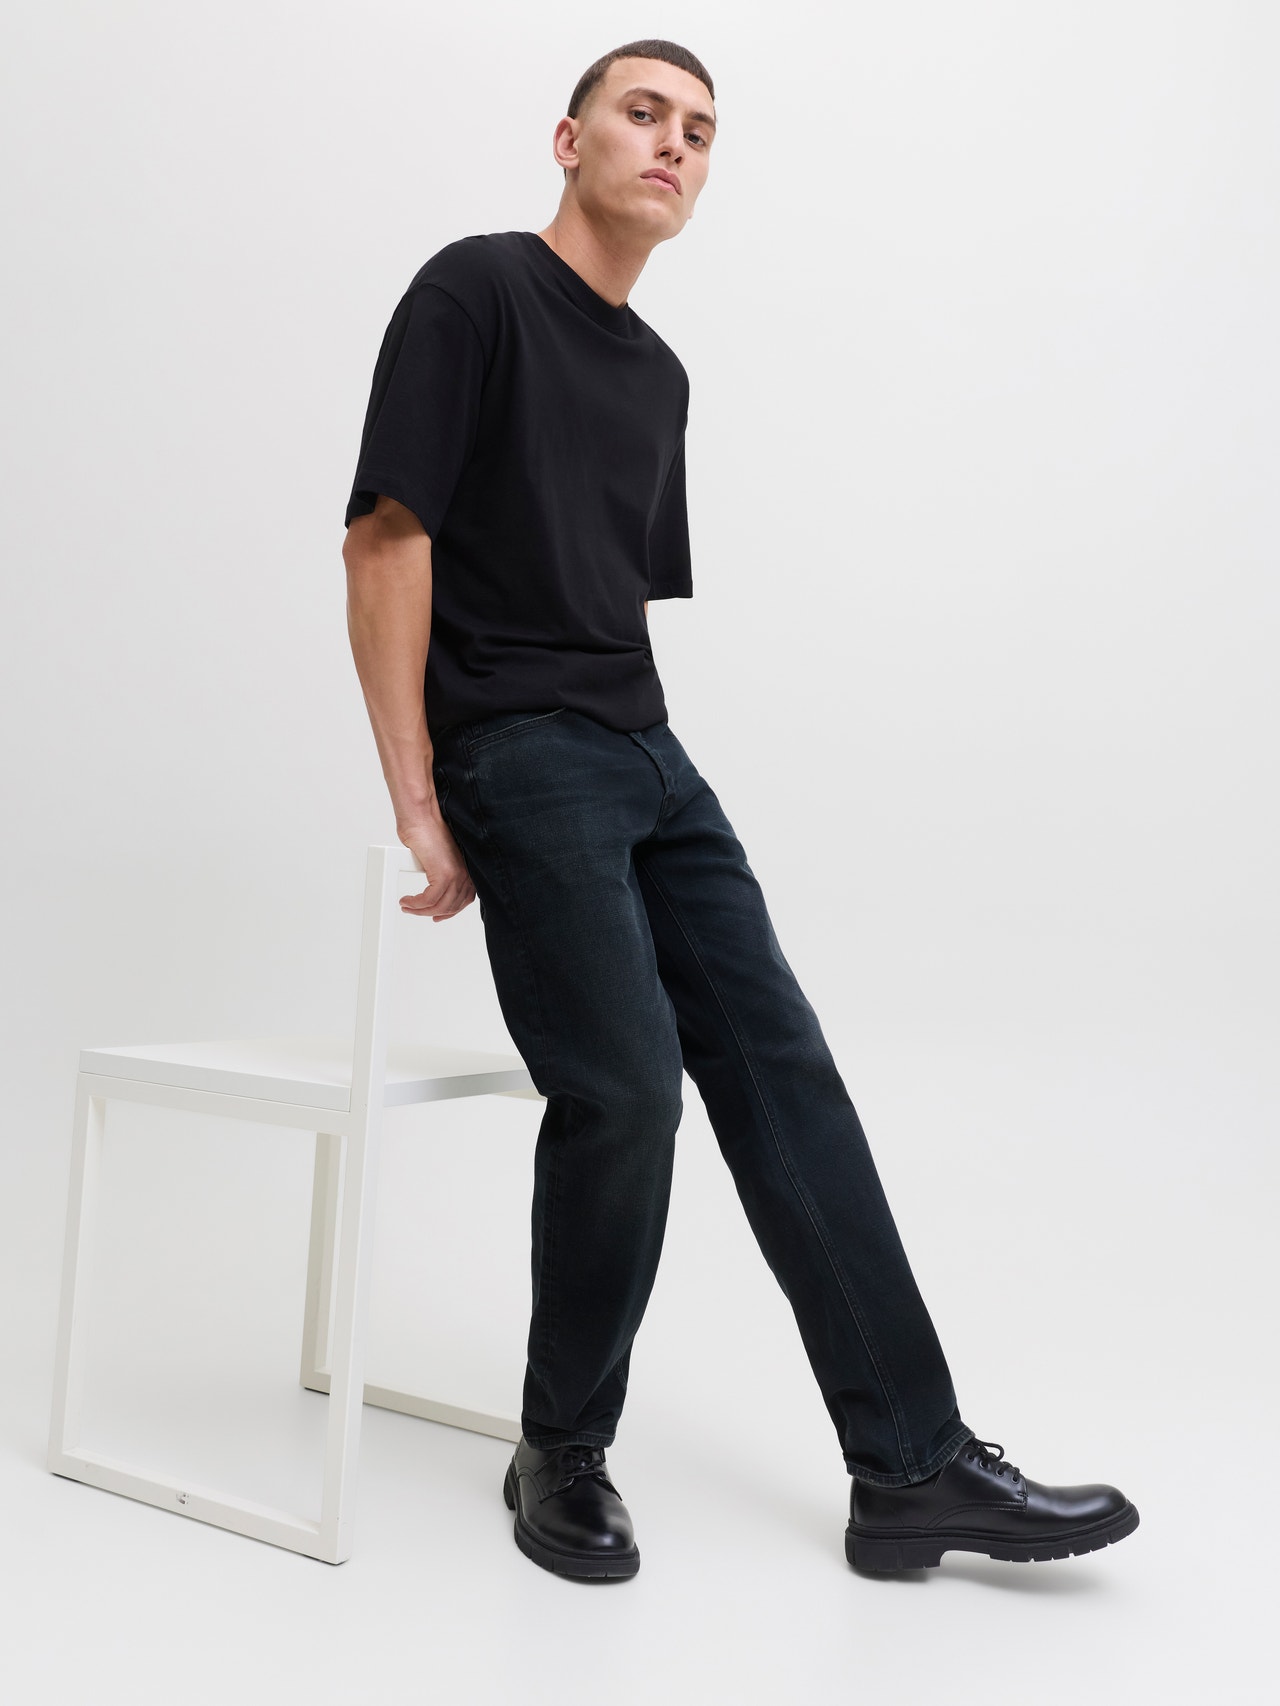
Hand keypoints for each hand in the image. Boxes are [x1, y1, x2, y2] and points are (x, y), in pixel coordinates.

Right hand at [397, 804, 476, 922]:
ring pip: (440, 906)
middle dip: (431, 913)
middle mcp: (465, 873)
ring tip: (407, 906)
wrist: (420, 819)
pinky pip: (429, 900)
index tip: (437, 916)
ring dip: (420, 910)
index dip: (449, 911)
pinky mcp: (444, 874)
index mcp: (467, 869)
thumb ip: (441, 874)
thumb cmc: (425, 833)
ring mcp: (456, 875)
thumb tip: (433, 889)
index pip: (463, 900)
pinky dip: (416, 904)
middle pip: (451, 906)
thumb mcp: (438, 858)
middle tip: (414, 911)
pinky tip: (407, 901)